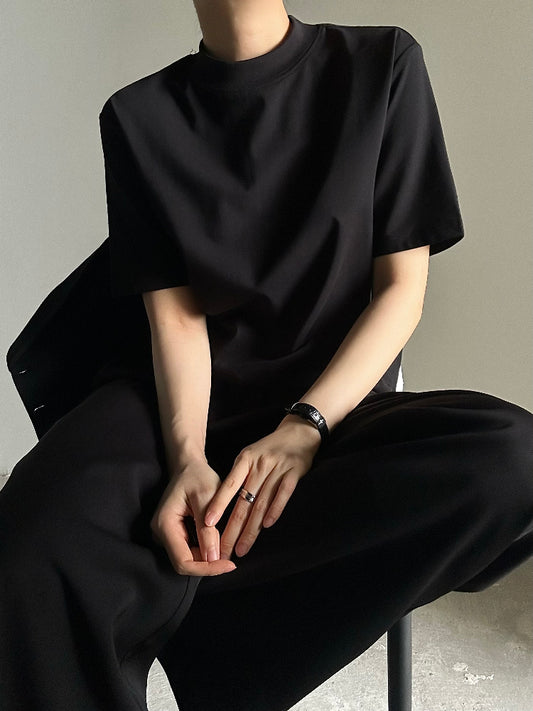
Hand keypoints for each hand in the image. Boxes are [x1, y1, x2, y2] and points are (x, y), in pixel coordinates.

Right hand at [150, 458, 236, 576]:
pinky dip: (204, 550)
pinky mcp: (173, 533)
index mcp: (165, 524)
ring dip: (207, 559)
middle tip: (231, 562)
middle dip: (208, 565)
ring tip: (226, 550)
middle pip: (184, 562)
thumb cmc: (198, 476)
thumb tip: (213, 558)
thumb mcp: (206, 498)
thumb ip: (208, 529)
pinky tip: (217, 543)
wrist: (189, 465)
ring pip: (187, 558)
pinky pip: (188, 550)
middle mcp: (160, 532)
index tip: (229, 565)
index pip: (183, 561)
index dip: (206, 568)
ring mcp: (165, 534)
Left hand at [204, 417, 321, 559]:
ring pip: (261, 503)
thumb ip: (239, 477)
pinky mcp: (295, 472)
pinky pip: (283, 494)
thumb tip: (223, 505)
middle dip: (232, 529)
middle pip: (244, 502)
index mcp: (245, 460)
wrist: (299, 431)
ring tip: (242, 548)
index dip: (218, 505)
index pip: (228, 487)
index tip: (207, 524)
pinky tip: (267, 525)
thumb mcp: (249, 455)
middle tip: (223, 550)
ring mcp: (277, 469)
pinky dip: (275, 510)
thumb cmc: (270, 448)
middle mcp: (259, 465)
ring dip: (251, 528)